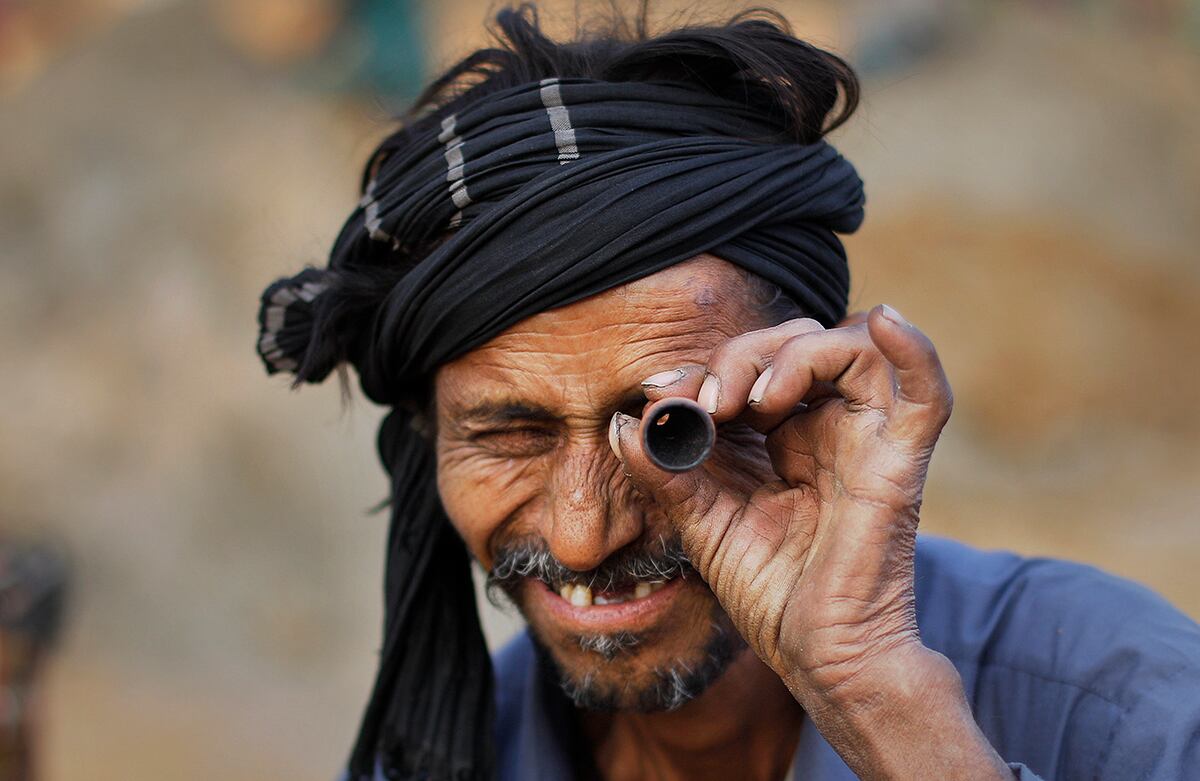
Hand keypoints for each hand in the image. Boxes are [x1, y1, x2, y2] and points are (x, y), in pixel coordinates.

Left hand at [610, 304, 1009, 777]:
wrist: (816, 655)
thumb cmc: (767, 591)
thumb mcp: (699, 521)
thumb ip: (664, 470)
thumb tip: (623, 422)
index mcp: (779, 434)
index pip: (752, 362)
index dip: (707, 367)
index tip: (662, 397)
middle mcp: (825, 425)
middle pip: (796, 340)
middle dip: (743, 355)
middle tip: (709, 401)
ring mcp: (865, 438)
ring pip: (850, 345)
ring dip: (795, 353)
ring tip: (754, 400)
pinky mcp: (898, 462)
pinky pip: (925, 392)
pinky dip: (913, 349)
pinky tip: (885, 321)